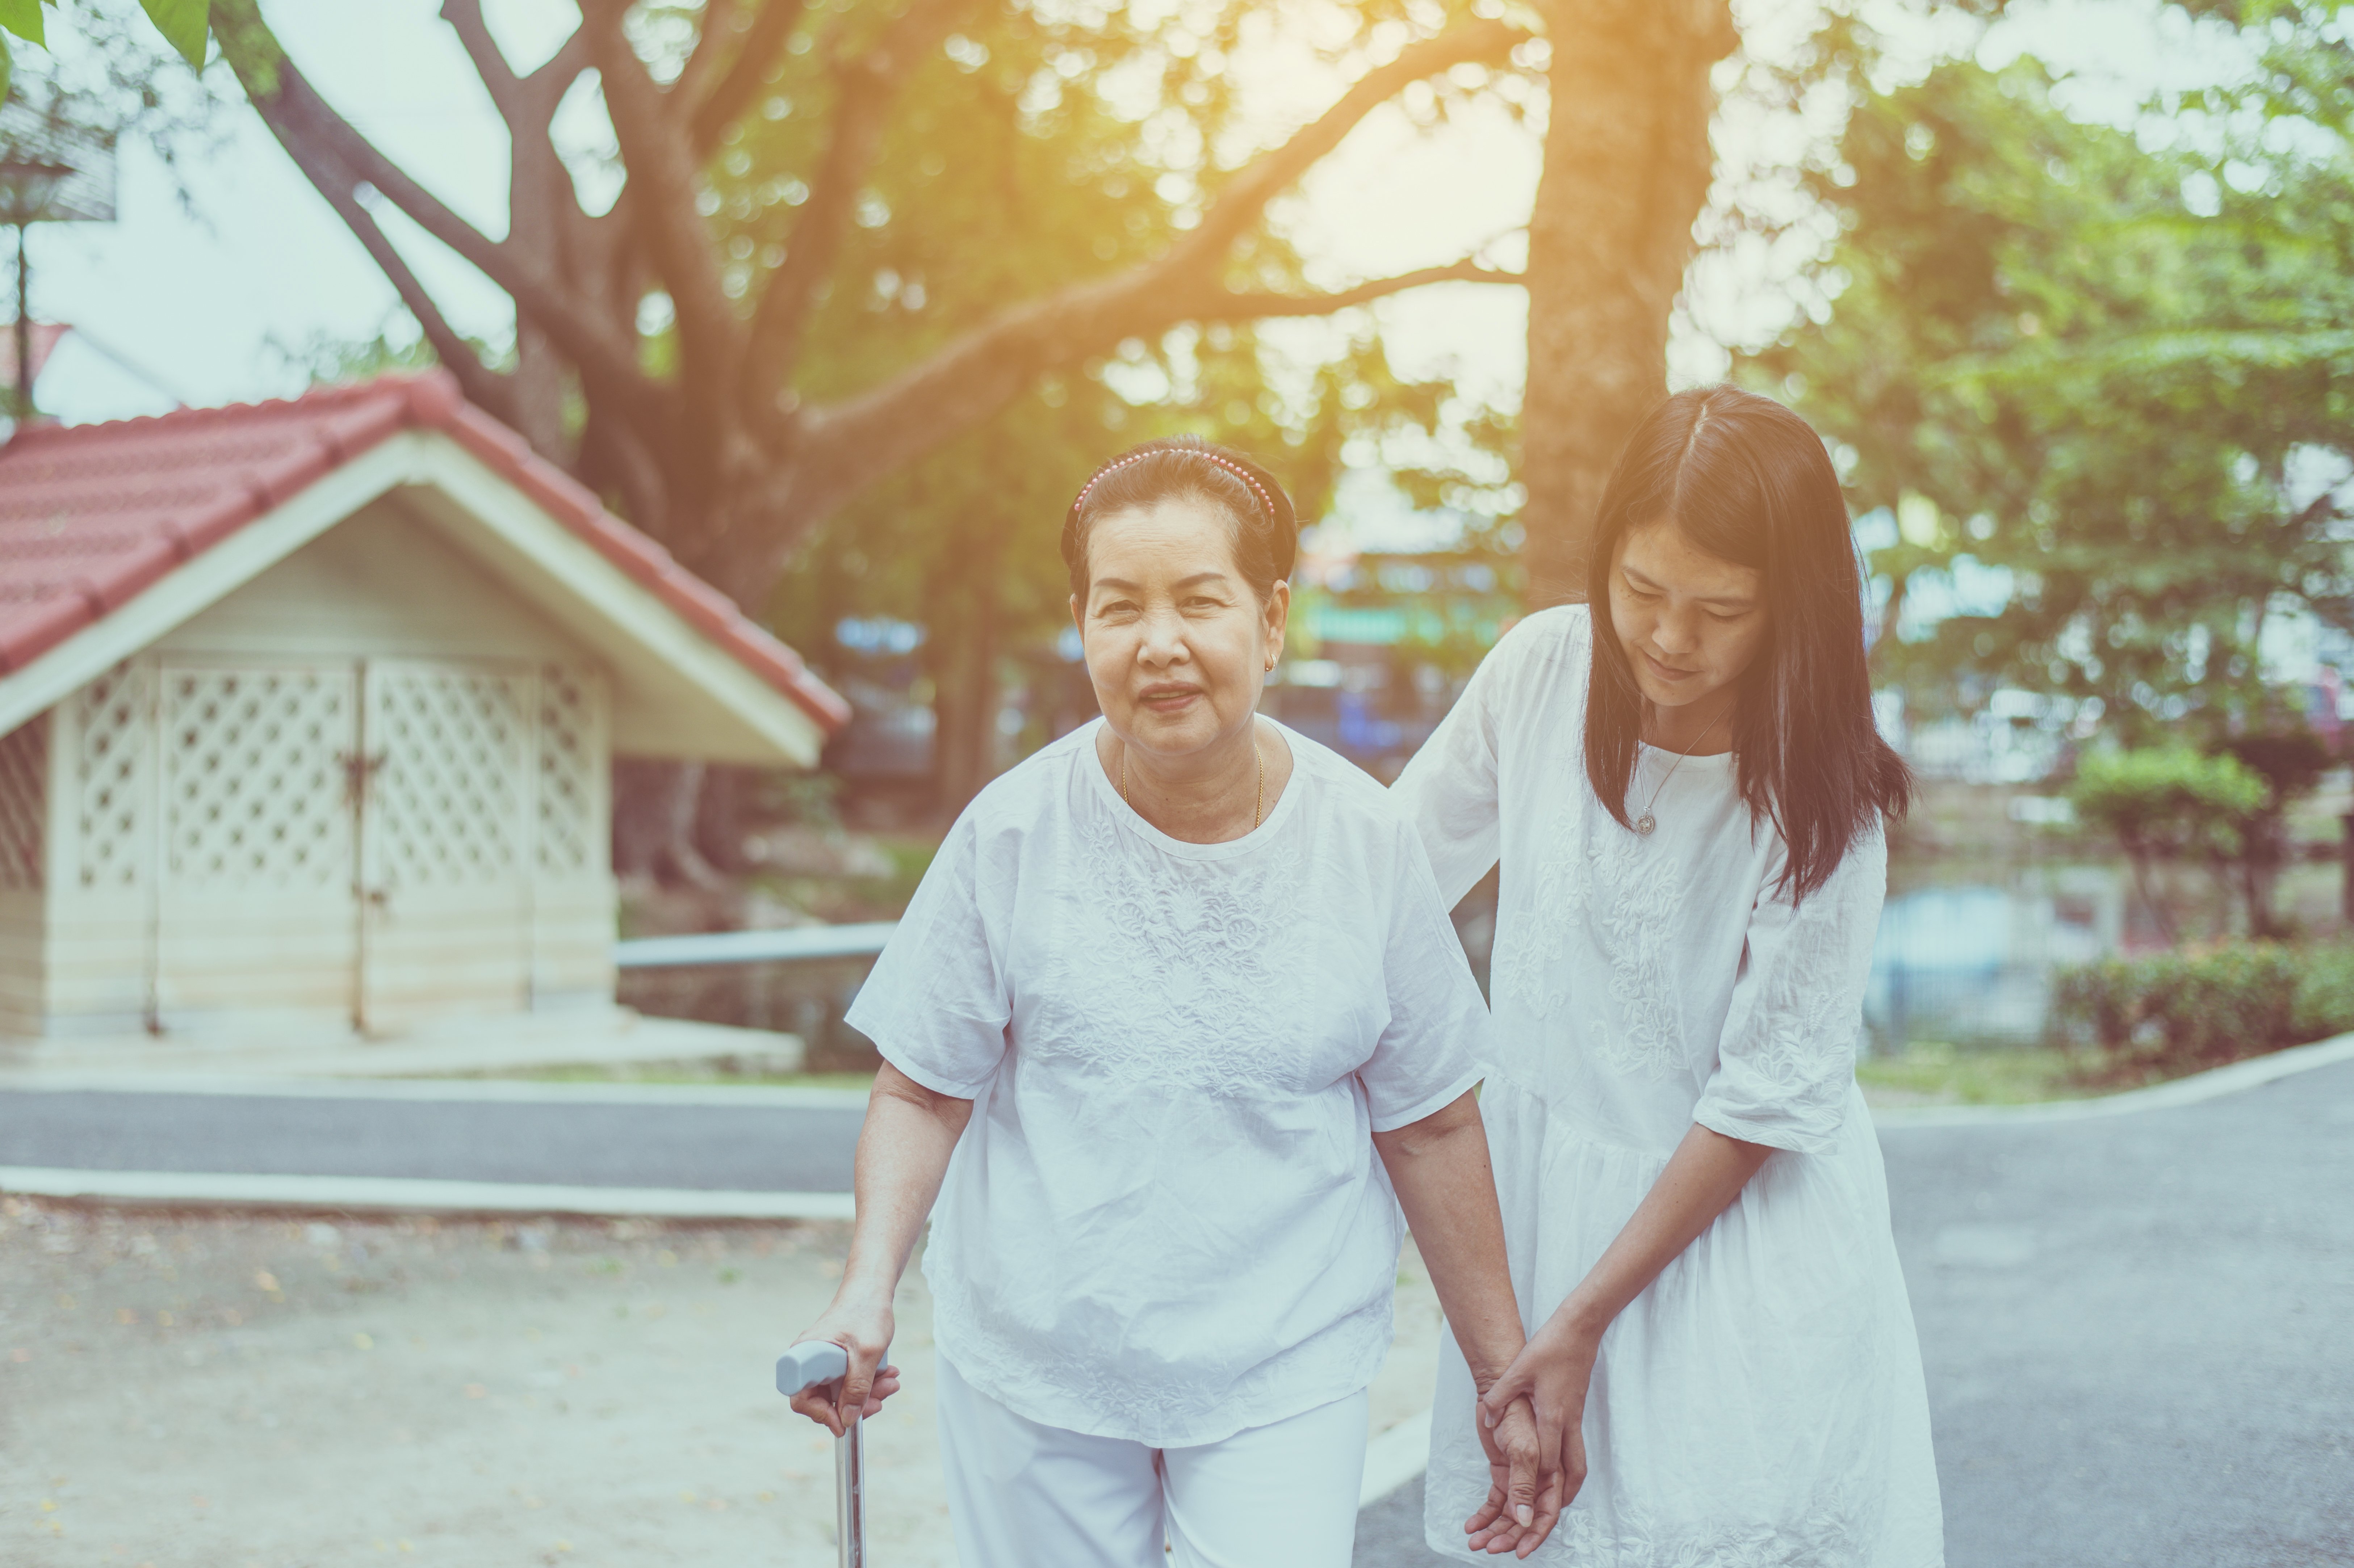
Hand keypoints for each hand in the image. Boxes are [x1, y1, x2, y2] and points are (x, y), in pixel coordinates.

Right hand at [785, 1291, 899, 1436]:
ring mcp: (824, 1363)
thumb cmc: (866, 1312)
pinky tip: (889, 1375)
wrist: (873, 1290)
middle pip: (824, 1400)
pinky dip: (869, 1384)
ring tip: (892, 1383)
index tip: (845, 1422)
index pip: (801, 1398)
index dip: (821, 1415)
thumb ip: (858, 1386)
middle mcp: (810, 1362)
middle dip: (855, 1405)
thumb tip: (847, 1418)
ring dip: (868, 1394)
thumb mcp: (867, 1352)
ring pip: (841, 1394)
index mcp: (805, 1356)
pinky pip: (850, 1383)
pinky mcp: (837, 1363)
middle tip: (881, 1401)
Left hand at [1463, 1394, 1562, 1556]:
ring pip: (1515, 1507)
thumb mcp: (1522, 1438)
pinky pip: (1501, 1494)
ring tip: (1475, 1542)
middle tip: (1493, 1549)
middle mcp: (1544, 1468)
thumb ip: (1522, 1476)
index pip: (1547, 1508)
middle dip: (1515, 1535)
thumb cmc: (1527, 1389)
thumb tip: (1518, 1512)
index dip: (1533, 1532)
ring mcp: (1526, 1466)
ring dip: (1498, 1527)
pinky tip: (1471, 1524)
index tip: (1516, 1549)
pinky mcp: (1509, 1463)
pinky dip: (1487, 1510)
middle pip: (1533, 1513)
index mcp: (1553, 1463)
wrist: (1508, 1364)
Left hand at [1470, 1314, 1596, 1550]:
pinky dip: (1560, 1479)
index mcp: (1553, 1418)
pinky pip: (1569, 1459)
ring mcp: (1572, 1425)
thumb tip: (1486, 1421)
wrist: (1579, 1329)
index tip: (1519, 1523)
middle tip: (1528, 1539)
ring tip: (1540, 1523)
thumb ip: (1500, 1396)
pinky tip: (1547, 1487)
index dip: (1531, 1496)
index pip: (1544, 1467)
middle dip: (1548, 1513)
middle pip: (1565, 1482)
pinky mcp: (1572, 1420)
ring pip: (1573, 1474)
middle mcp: (1566, 1428)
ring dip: (1557, 1499)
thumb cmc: (1549, 1347)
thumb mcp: (1519, 1369)